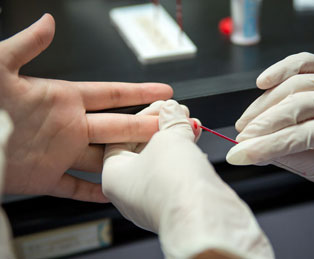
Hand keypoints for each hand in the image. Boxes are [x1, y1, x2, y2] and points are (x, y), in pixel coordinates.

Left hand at [0, 14, 172, 201]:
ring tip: (152, 160)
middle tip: (170, 126)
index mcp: (63, 99)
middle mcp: (68, 126)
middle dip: (146, 125)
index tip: (164, 91)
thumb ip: (25, 45)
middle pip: (117, 126)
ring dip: (127, 158)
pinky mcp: (45, 178)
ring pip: (103, 157)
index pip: (111, 94)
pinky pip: (76, 187)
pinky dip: (95, 192)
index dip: (139, 92)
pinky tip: (113, 193)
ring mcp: (59, 153)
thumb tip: (47, 22)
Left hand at [102, 100, 273, 258]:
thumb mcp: (168, 138)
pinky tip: (195, 142)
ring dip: (177, 139)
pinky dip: (184, 156)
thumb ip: (170, 120)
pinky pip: (174, 173)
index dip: (144, 116)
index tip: (160, 106)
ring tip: (191, 123)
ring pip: (161, 160)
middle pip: (143, 147)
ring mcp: (151, 199)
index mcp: (113, 176)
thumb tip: (172, 109)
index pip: (122, 136)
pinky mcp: (172, 203)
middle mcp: (129, 191)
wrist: (201, 218)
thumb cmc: (173, 185)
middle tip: (177, 112)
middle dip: (163, 126)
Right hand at [227, 52, 313, 185]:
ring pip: (295, 85)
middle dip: (262, 124)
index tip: (239, 154)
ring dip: (263, 105)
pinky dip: (280, 69)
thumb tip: (248, 151)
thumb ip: (284, 157)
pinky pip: (304, 61)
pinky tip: (262, 82)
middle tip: (241, 139)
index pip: (301, 137)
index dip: (266, 145)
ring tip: (246, 122)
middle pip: (297, 106)